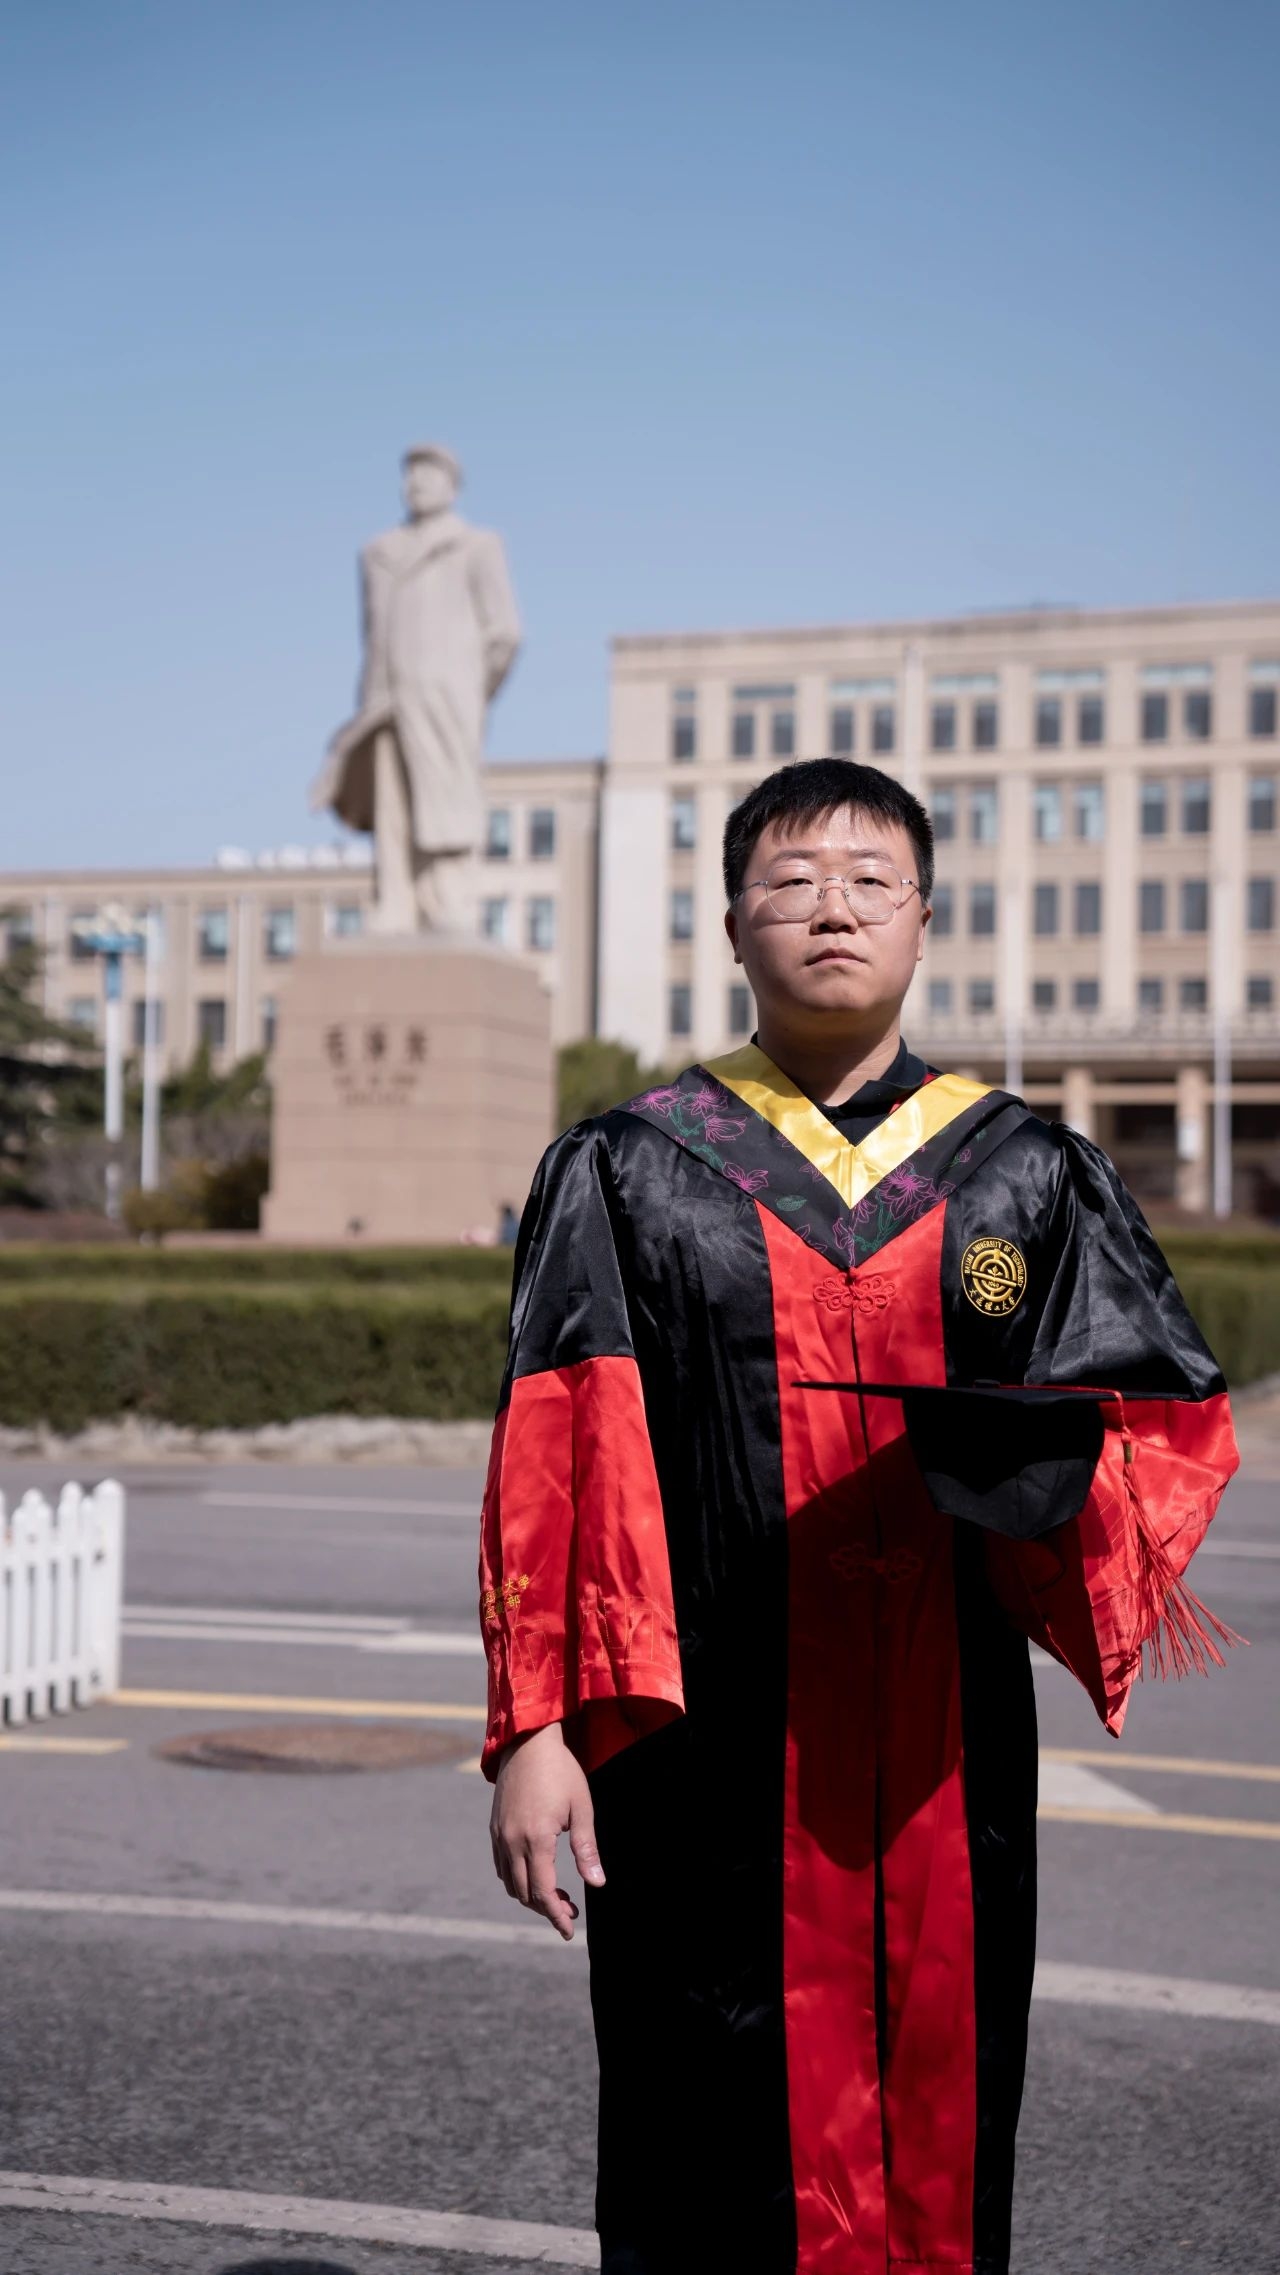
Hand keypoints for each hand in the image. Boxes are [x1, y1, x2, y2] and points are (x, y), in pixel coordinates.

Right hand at [489, 1722, 604, 1940]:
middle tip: (571, 1910)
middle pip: (525, 1894)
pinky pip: (501, 1867)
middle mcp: (512, 1841)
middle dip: (547, 1909)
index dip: (556, 1916)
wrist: (526, 1741)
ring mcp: (499, 1835)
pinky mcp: (494, 1828)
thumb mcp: (582, 1808)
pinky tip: (536, 1873)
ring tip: (556, 1894)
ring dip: (531, 1896)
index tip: (570, 1931)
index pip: (543, 1893)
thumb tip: (597, 1884)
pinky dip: (517, 1879)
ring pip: (510, 1883)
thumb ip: (586, 1848)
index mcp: (535, 1839)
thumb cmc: (560, 1771)